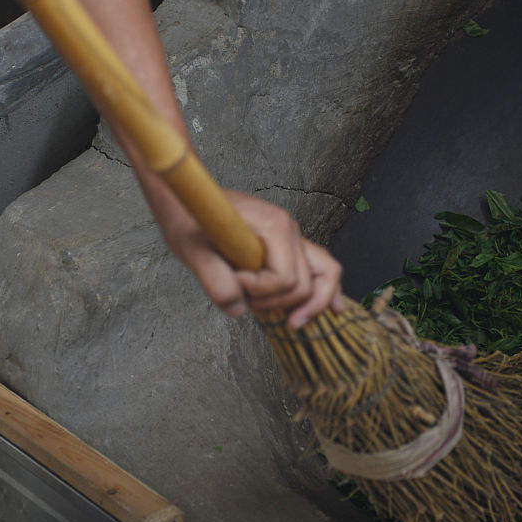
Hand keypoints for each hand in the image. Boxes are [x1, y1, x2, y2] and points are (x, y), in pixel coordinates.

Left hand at [159, 190, 343, 326]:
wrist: (188, 198)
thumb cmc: (190, 218)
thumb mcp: (194, 251)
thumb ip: (216, 281)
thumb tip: (238, 309)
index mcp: (274, 227)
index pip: (285, 278)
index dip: (260, 291)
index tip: (234, 281)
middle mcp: (291, 231)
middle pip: (307, 282)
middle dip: (278, 302)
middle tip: (247, 303)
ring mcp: (293, 238)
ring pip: (325, 274)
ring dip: (312, 302)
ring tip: (297, 323)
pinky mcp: (287, 246)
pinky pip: (319, 267)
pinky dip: (326, 289)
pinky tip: (333, 307)